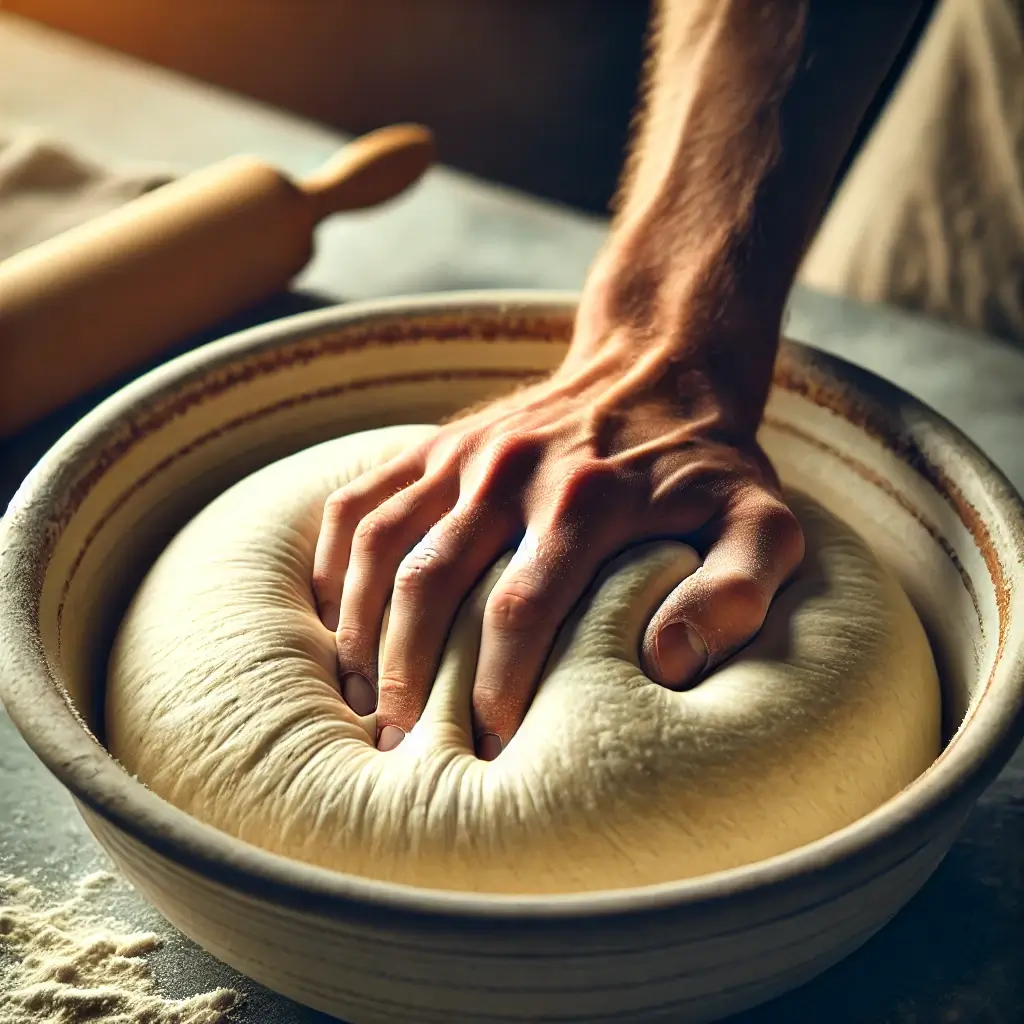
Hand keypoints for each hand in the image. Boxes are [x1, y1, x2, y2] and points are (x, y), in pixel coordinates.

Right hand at [312, 320, 803, 758]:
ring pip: (377, 543)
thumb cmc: (709, 465)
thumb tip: (665, 663)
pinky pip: (357, 501)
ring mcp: (464, 452)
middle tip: (401, 747)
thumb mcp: (762, 524)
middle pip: (428, 582)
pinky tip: (333, 618)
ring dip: (357, 626)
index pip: (519, 610)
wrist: (659, 363)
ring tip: (357, 698)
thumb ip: (736, 592)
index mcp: (588, 499)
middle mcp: (512, 470)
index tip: (490, 749)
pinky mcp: (435, 444)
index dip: (495, 688)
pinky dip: (333, 564)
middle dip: (407, 676)